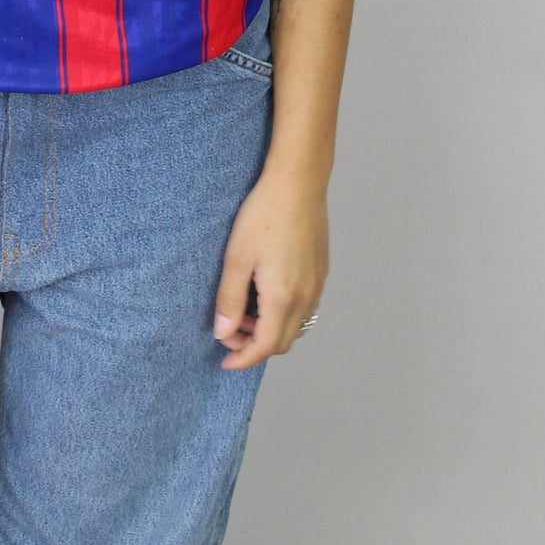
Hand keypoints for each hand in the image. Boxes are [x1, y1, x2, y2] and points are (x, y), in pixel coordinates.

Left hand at [212, 171, 327, 368]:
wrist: (298, 182)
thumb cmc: (265, 214)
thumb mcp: (237, 257)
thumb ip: (229, 299)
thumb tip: (223, 334)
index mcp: (283, 298)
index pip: (264, 346)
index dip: (243, 359)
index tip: (225, 362)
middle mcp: (305, 297)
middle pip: (281, 342)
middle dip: (253, 345)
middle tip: (229, 329)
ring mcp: (317, 285)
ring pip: (295, 326)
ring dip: (270, 329)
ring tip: (245, 309)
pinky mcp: (320, 272)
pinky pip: (304, 308)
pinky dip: (284, 313)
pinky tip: (265, 292)